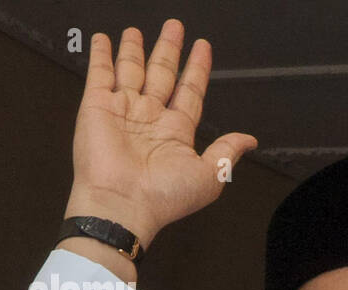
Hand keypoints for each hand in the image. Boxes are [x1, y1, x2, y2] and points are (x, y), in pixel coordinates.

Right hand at [63, 20, 257, 251]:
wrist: (122, 205)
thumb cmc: (164, 197)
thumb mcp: (209, 175)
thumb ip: (228, 152)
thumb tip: (250, 141)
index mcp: (176, 133)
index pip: (190, 91)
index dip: (197, 69)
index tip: (203, 48)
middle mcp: (150, 119)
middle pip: (162, 74)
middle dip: (168, 50)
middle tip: (174, 27)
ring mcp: (123, 111)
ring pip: (132, 71)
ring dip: (135, 49)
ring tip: (137, 30)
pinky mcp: (96, 107)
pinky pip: (100, 74)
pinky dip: (101, 55)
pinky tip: (104, 40)